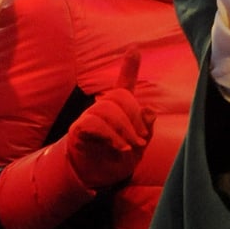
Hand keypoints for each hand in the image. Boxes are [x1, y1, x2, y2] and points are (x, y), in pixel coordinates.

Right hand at [66, 50, 154, 188]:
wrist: (95, 180)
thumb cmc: (117, 159)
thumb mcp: (138, 145)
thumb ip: (146, 127)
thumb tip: (150, 110)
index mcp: (119, 109)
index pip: (124, 84)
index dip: (129, 66)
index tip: (134, 48)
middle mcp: (103, 107)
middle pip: (119, 97)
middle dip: (133, 118)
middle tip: (141, 140)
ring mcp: (89, 117)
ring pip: (107, 109)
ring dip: (123, 129)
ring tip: (130, 147)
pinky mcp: (79, 130)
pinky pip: (93, 123)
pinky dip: (110, 135)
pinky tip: (119, 146)